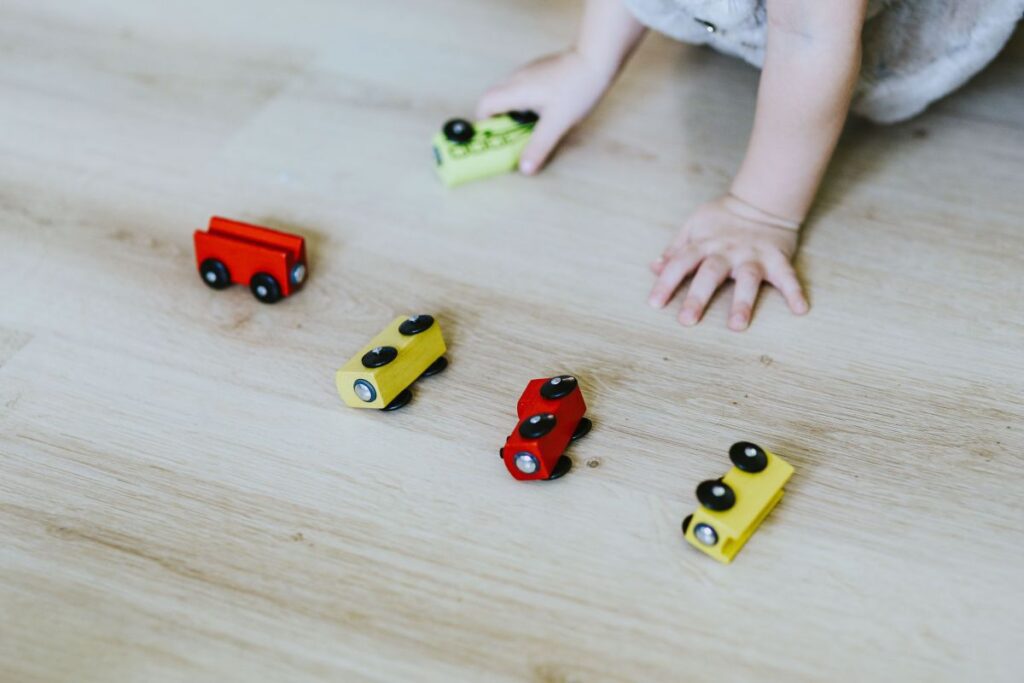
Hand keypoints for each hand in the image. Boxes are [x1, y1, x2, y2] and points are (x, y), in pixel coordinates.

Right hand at [476, 50, 613, 174]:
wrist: (596, 60)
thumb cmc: (577, 88)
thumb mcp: (557, 124)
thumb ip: (538, 147)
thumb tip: (524, 168)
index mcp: (515, 90)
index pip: (484, 105)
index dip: (484, 124)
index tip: (494, 138)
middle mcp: (516, 78)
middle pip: (492, 99)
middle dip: (497, 120)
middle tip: (510, 137)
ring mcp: (527, 72)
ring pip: (507, 94)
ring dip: (511, 112)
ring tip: (528, 127)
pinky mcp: (538, 71)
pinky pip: (520, 88)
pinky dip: (522, 103)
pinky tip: (542, 112)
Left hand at [648, 195, 808, 330]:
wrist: (761, 201)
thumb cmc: (722, 219)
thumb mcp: (694, 226)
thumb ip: (675, 248)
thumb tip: (654, 267)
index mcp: (704, 243)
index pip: (680, 263)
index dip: (666, 282)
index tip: (654, 304)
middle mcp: (727, 250)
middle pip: (710, 273)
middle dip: (698, 297)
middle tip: (687, 320)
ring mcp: (754, 254)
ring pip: (747, 278)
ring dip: (742, 302)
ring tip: (736, 326)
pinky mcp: (778, 258)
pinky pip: (788, 276)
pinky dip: (795, 292)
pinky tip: (801, 309)